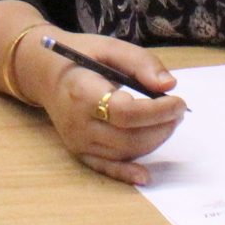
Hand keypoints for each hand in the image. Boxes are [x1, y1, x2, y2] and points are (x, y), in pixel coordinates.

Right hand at [19, 31, 187, 185]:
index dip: (157, 112)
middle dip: (161, 127)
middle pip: (127, 137)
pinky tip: (145, 176)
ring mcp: (77, 141)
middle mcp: (77, 122)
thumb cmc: (82, 58)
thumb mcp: (111, 47)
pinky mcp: (79, 151)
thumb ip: (141, 63)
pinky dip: (126, 174)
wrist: (47, 74)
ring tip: (167, 122)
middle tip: (178, 111)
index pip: (124, 112)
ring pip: (124, 152)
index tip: (178, 102)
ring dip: (154, 141)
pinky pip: (105, 168)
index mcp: (82, 92)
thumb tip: (169, 86)